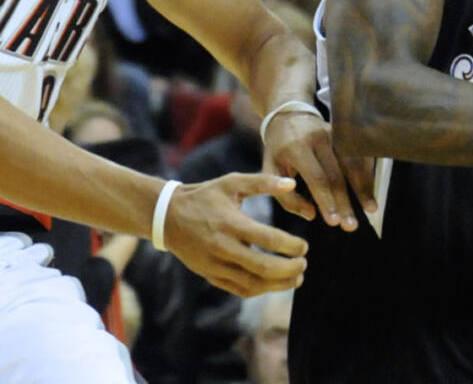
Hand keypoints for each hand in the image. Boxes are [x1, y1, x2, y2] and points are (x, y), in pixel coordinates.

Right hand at [164, 173, 307, 296]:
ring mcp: (215, 265)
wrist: (168, 216)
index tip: (304, 247)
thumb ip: (262, 182)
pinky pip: (239, 289)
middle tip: (304, 264)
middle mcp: (222, 247)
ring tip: (297, 278)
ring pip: (252, 284)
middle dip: (289, 269)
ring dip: (279, 285)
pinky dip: (260, 289)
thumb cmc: (205, 196)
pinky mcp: (210, 275)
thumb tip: (292, 184)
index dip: (291, 246)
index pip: (268, 239)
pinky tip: (275, 283)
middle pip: (262, 267)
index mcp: (230, 223)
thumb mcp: (231, 182)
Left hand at [263, 108, 375, 230]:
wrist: (288, 115)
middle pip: (337, 174)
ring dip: (363, 188)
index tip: (333, 222)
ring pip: (353, 163)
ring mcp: (334, 133)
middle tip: (351, 226)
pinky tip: (371, 193)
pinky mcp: (345, 133)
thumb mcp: (271, 169)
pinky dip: (367, 175)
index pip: (316, 177)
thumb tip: (311, 214)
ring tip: (371, 210)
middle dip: (345, 202)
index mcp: (296, 147)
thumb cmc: (278, 149)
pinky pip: (359, 155)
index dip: (326, 200)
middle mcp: (318, 138)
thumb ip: (286, 196)